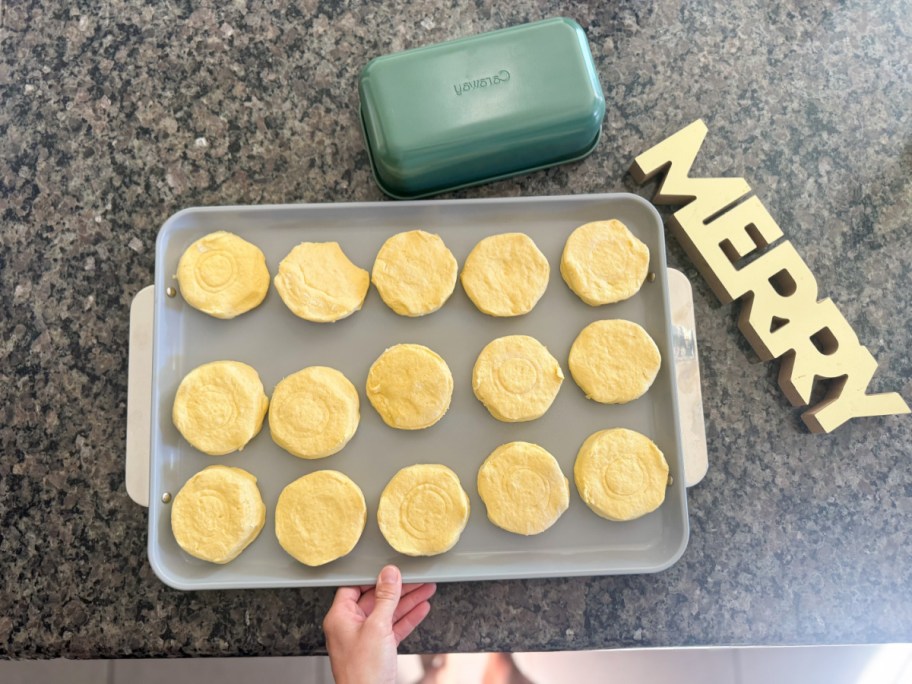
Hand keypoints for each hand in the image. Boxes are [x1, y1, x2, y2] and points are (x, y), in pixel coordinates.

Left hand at [324, 565, 435, 683]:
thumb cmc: (364, 672)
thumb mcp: (377, 627)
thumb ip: (385, 598)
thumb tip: (389, 574)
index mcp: (340, 617)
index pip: (354, 587)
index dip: (374, 577)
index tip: (392, 570)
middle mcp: (350, 626)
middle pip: (375, 599)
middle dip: (398, 589)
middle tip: (416, 578)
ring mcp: (365, 639)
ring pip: (388, 613)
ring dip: (408, 602)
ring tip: (426, 589)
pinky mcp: (378, 650)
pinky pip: (393, 628)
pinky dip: (408, 618)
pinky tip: (421, 608)